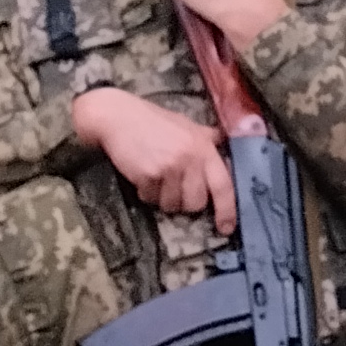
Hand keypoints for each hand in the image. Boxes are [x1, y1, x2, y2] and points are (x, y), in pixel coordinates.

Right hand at [72, 85, 235, 229]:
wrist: (119, 117)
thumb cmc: (154, 121)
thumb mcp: (187, 125)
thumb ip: (207, 139)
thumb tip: (226, 145)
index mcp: (204, 147)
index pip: (223, 185)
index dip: (227, 210)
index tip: (226, 227)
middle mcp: (190, 158)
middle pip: (196, 203)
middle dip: (185, 202)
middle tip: (173, 187)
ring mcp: (169, 167)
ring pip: (172, 205)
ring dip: (162, 198)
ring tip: (156, 177)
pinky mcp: (148, 175)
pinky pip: (151, 199)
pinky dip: (145, 192)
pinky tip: (142, 174)